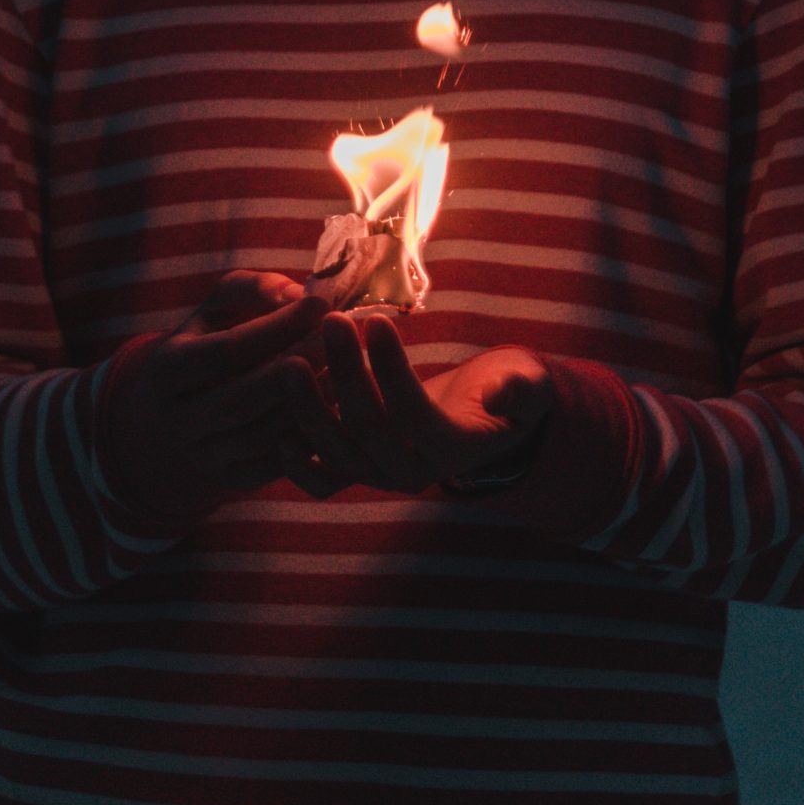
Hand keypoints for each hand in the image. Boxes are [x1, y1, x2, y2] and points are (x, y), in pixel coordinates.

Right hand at [97, 269, 333, 526]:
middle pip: (242, 398)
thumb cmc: (209, 343)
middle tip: (337, 340)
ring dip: (306, 404)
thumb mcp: (217, 309)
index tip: (319, 303)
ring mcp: (203, 456)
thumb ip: (252, 289)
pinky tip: (335, 407)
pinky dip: (307, 437)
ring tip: (343, 370)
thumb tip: (295, 294)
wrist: (178, 413)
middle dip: (295, 367)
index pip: (225, 350)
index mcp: (167, 369)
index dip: (275, 327)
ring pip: (260, 436)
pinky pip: (274, 465)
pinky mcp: (232, 480)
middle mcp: (178, 419)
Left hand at [274, 310, 554, 497]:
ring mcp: (379, 475)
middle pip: (369, 428)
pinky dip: (297, 463)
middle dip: (345, 374)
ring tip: (289, 362)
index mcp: (452, 449)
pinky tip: (277, 429)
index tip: (377, 323)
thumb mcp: (526, 385)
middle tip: (329, 323)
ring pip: (336, 454)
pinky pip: (321, 481)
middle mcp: (412, 471)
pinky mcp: (357, 472)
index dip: (394, 370)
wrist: (481, 418)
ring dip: (309, 409)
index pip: (415, 412)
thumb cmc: (505, 391)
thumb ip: (521, 389)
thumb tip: (507, 393)